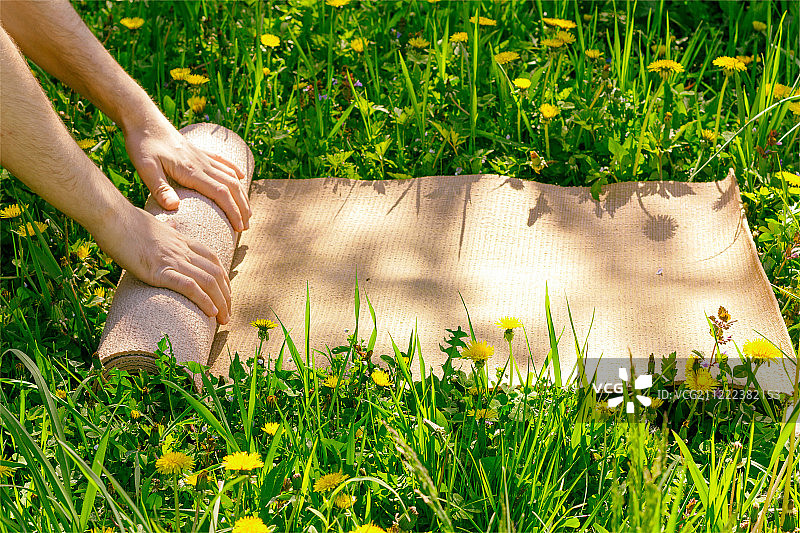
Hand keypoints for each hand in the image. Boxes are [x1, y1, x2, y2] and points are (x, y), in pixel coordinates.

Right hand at [94, 205, 230, 323]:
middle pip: (216, 274)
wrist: (112, 217)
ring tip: (223, 319)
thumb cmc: (126, 223)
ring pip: (208, 282)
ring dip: (220, 303)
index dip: (224, 280)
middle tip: (228, 314)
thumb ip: (167, 232)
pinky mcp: (159, 270)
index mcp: (183, 240)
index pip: (214, 260)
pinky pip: (189, 286)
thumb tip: (171, 230)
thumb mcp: (154, 226)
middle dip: (226, 296)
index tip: (225, 295)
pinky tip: (210, 312)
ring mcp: (173, 260)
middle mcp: (183, 250)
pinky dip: (203, 300)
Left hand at [124, 117, 250, 231]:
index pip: (220, 194)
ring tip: (247, 210)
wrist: (143, 119)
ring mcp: (202, 157)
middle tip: (246, 226)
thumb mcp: (145, 169)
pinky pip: (223, 162)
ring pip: (231, 176)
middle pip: (232, 187)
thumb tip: (174, 208)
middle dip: (242, 208)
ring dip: (242, 194)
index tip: (239, 227)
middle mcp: (202, 164)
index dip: (233, 211)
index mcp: (191, 171)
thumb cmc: (142, 145)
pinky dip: (235, 171)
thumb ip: (160, 188)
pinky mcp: (199, 152)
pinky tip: (242, 177)